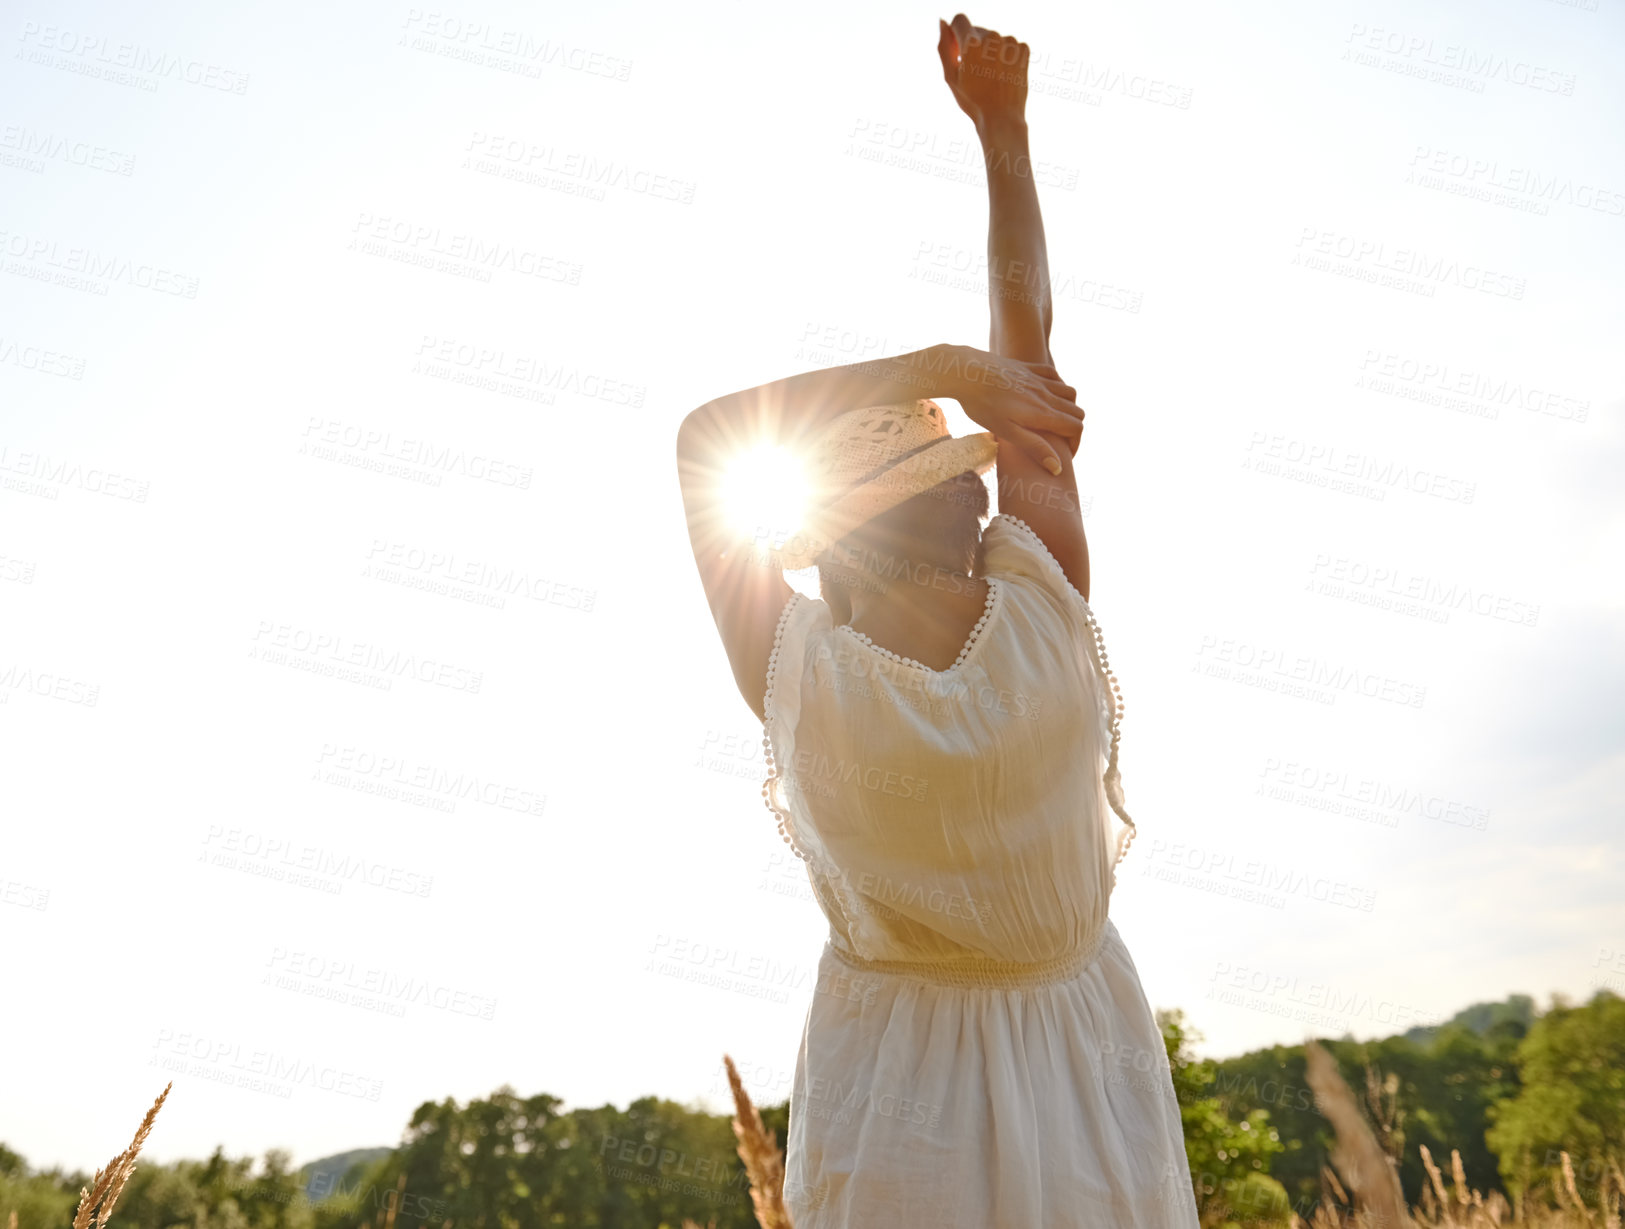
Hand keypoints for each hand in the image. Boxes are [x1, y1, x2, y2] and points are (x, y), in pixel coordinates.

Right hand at [937, 14, 1028, 132]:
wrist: (1002, 118)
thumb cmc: (973, 101)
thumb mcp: (950, 76)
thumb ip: (944, 47)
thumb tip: (943, 23)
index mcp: (972, 43)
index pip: (959, 19)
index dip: (955, 34)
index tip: (959, 52)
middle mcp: (993, 37)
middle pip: (977, 31)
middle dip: (973, 46)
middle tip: (975, 73)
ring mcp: (1010, 42)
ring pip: (993, 39)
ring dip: (989, 52)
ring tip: (990, 76)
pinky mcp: (1023, 49)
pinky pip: (1009, 45)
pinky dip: (1004, 56)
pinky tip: (1002, 74)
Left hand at [944, 346, 1082, 473]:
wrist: (965, 371)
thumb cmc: (981, 405)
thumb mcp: (1006, 431)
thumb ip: (1033, 448)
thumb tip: (1057, 467)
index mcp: (1042, 412)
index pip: (1075, 428)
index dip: (1075, 444)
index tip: (1064, 455)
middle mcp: (1045, 394)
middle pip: (1076, 411)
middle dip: (1074, 428)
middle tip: (1059, 441)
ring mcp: (1038, 378)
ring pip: (1070, 392)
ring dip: (1068, 407)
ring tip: (1053, 420)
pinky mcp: (1028, 367)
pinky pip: (1055, 375)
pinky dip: (1059, 386)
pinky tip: (1046, 394)